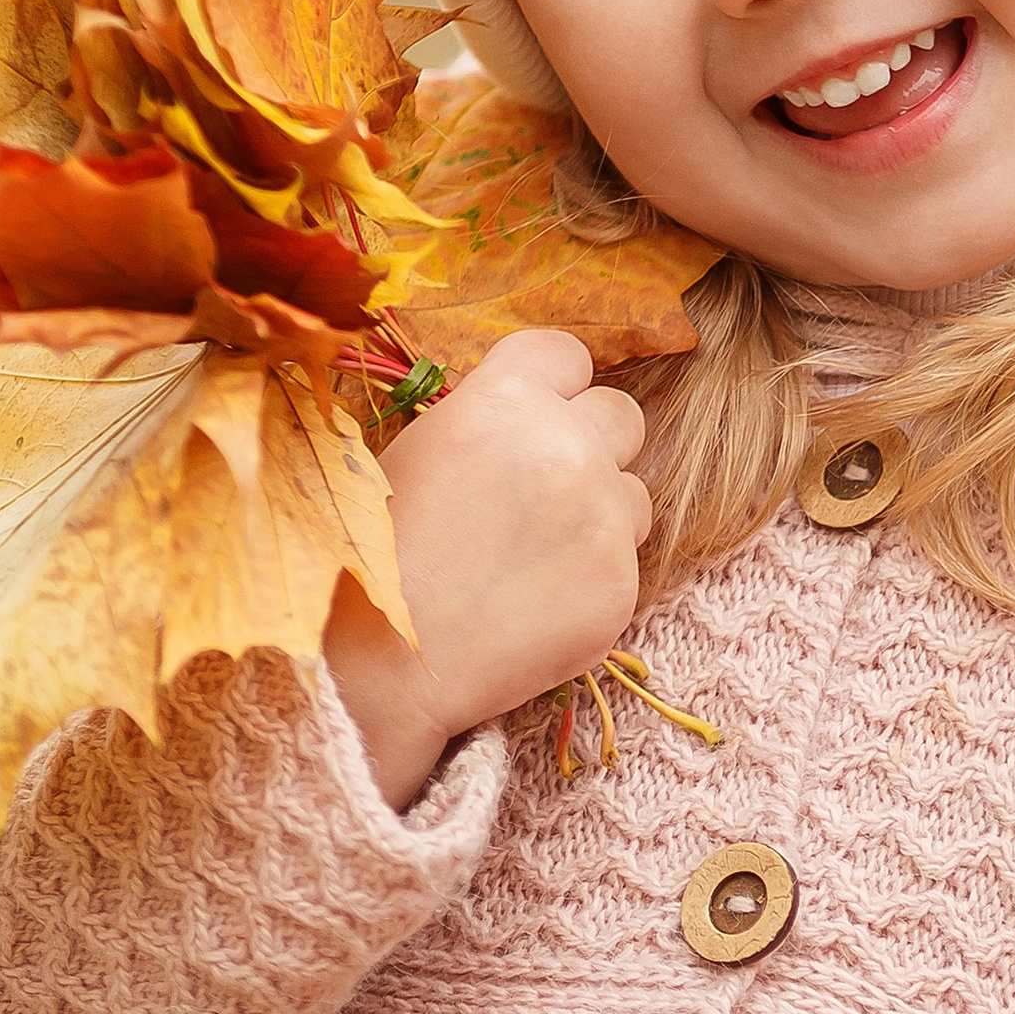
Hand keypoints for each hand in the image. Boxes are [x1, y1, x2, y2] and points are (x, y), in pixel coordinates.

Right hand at [324, 329, 649, 807]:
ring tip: (530, 553)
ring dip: (601, 512)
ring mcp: (604, 516)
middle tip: (540, 487)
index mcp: (507, 398)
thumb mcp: (418, 450)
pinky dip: (593, 575)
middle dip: (590, 441)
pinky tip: (534, 600)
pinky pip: (626, 560)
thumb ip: (489, 418)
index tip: (537, 412)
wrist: (386, 661)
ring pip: (634, 491)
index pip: (568, 352)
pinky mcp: (622, 584)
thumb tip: (532, 410)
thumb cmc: (379, 554)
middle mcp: (569, 444)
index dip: (554, 383)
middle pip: (621, 414)